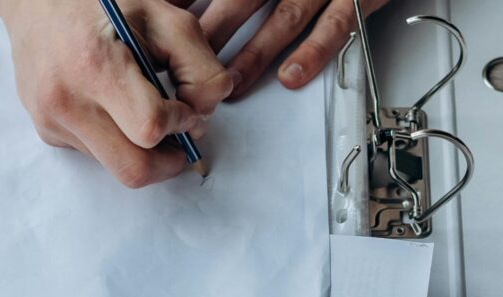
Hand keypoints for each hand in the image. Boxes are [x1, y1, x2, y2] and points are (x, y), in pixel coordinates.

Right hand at [0, 0, 233, 187]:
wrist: (35, 2)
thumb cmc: (102, 5)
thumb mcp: (163, 19)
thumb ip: (200, 67)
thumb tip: (203, 114)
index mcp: (95, 66)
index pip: (149, 128)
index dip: (179, 124)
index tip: (184, 107)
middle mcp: (66, 100)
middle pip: (134, 169)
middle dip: (168, 163)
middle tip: (180, 139)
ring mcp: (52, 121)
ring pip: (116, 168)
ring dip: (144, 152)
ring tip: (148, 115)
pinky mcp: (47, 132)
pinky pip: (96, 155)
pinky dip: (118, 142)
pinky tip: (115, 109)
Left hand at [198, 0, 389, 97]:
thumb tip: (207, 13)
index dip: (192, 2)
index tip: (166, 21)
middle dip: (212, 31)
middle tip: (183, 62)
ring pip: (283, 18)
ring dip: (254, 53)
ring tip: (230, 83)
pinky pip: (335, 26)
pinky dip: (312, 52)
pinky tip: (291, 76)